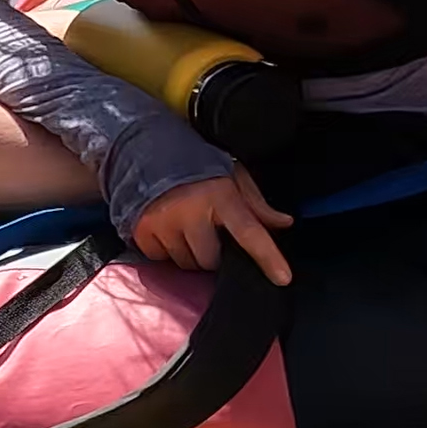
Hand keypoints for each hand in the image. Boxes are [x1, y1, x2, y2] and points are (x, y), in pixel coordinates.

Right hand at [129, 166, 293, 281]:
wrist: (149, 149)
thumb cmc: (197, 165)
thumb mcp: (232, 175)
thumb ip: (256, 204)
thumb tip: (284, 223)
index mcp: (219, 195)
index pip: (249, 231)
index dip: (267, 257)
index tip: (283, 278)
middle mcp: (190, 211)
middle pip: (211, 260)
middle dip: (214, 253)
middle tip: (209, 232)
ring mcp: (163, 223)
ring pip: (186, 263)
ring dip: (191, 253)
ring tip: (186, 228)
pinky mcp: (142, 232)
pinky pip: (161, 259)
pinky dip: (167, 250)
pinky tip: (168, 229)